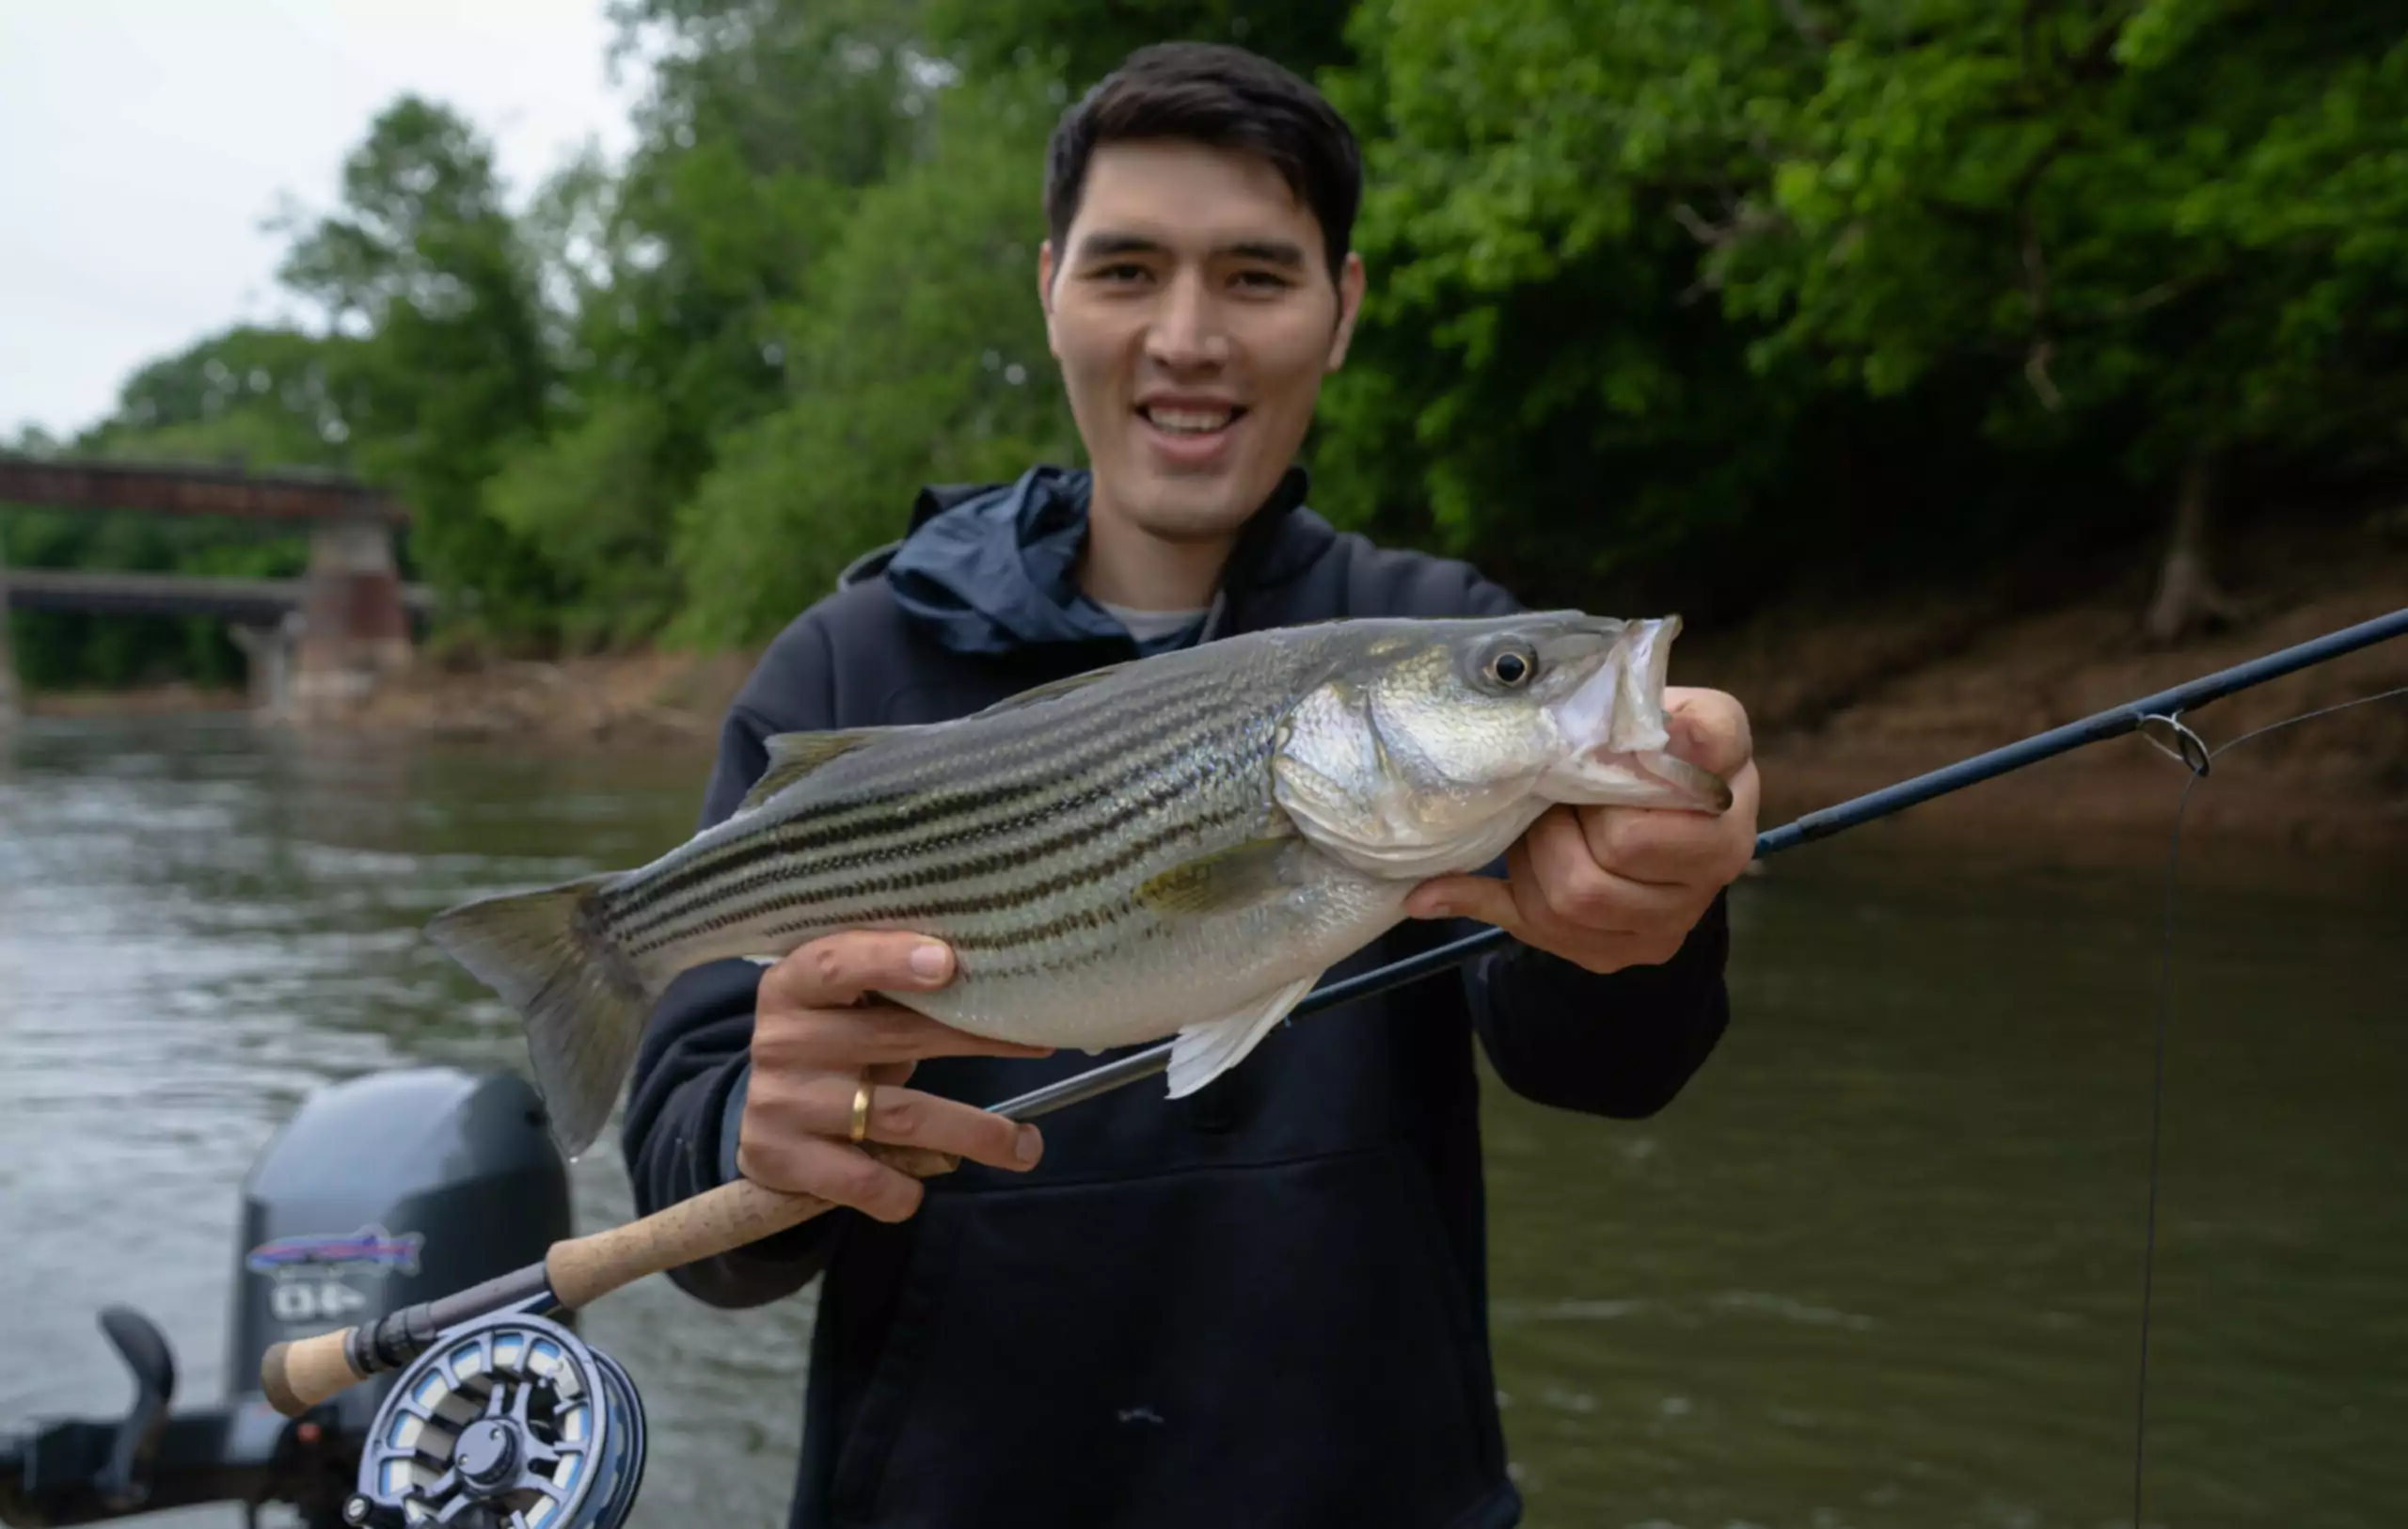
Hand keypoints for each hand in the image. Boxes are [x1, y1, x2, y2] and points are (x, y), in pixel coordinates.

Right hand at [738, 931, 1053, 1222]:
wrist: (763, 1118)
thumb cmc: (831, 1044)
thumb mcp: (846, 1007)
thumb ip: (893, 992)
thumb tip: (999, 985)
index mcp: (794, 986)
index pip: (834, 964)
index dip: (889, 960)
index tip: (948, 963)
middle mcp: (782, 1040)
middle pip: (893, 1038)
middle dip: (978, 1043)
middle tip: (1041, 1045)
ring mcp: (782, 1103)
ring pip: (898, 1117)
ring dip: (973, 1133)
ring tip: (1026, 1146)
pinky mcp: (782, 1160)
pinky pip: (864, 1180)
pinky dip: (906, 1187)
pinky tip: (926, 1183)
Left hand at [1404, 687, 1759, 973]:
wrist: (1665, 802)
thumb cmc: (1662, 743)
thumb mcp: (1682, 712)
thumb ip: (1684, 718)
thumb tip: (1681, 733)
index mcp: (1724, 812)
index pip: (1653, 822)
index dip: (1611, 799)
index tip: (1584, 770)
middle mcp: (1709, 875)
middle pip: (1598, 871)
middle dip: (1556, 826)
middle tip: (1549, 791)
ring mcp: (1666, 922)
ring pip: (1566, 905)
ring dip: (1529, 859)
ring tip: (1534, 821)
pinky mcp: (1617, 949)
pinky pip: (1534, 932)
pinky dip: (1475, 902)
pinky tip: (1431, 892)